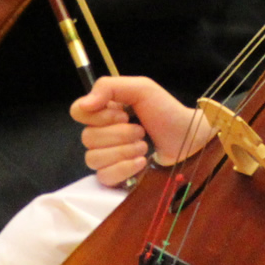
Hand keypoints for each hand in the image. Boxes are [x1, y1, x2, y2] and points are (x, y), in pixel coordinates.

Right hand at [72, 77, 212, 187]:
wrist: (187, 138)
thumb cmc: (165, 111)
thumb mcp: (141, 88)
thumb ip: (108, 87)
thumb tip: (84, 105)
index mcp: (104, 110)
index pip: (77, 112)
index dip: (99, 116)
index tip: (123, 114)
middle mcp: (100, 133)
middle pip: (87, 138)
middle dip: (119, 134)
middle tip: (141, 130)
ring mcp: (106, 156)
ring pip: (93, 159)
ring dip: (123, 151)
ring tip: (144, 145)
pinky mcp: (114, 176)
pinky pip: (104, 176)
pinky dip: (125, 168)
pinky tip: (141, 161)